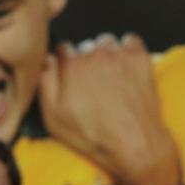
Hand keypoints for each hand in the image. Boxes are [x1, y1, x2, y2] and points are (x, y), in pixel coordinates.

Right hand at [39, 34, 182, 184]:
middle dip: (86, 59)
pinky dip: (128, 48)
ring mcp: (118, 56)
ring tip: (110, 73)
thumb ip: (45, 83)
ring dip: (106, 53)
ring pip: (106, 42)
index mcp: (70, 66)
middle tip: (92, 81)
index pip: (62, 48)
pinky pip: (131, 40)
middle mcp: (93, 55)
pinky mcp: (140, 60)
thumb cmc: (93, 135)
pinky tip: (126, 64)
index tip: (69, 73)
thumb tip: (45, 61)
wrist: (136, 144)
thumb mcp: (53, 117)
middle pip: (85, 45)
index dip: (64, 61)